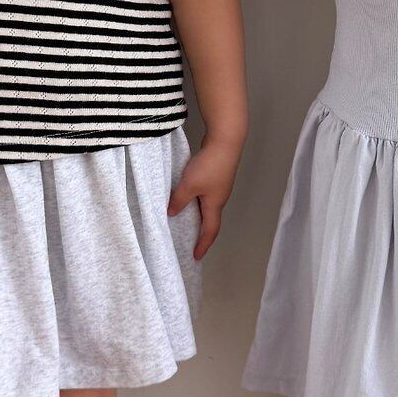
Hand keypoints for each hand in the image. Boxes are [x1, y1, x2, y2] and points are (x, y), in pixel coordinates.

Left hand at [166, 137, 240, 260]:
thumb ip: (179, 200)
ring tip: (187, 222)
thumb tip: (171, 213)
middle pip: (211, 220)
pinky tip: (189, 197)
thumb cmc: (210, 164)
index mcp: (215, 204)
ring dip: (199, 216)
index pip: (210, 231)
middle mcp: (219, 198)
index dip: (203, 245)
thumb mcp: (189, 185)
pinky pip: (206, 194)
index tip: (196, 256)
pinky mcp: (217, 175)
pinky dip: (198, 201)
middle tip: (192, 243)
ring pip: (208, 207)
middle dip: (202, 233)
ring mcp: (219, 186)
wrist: (226, 140)